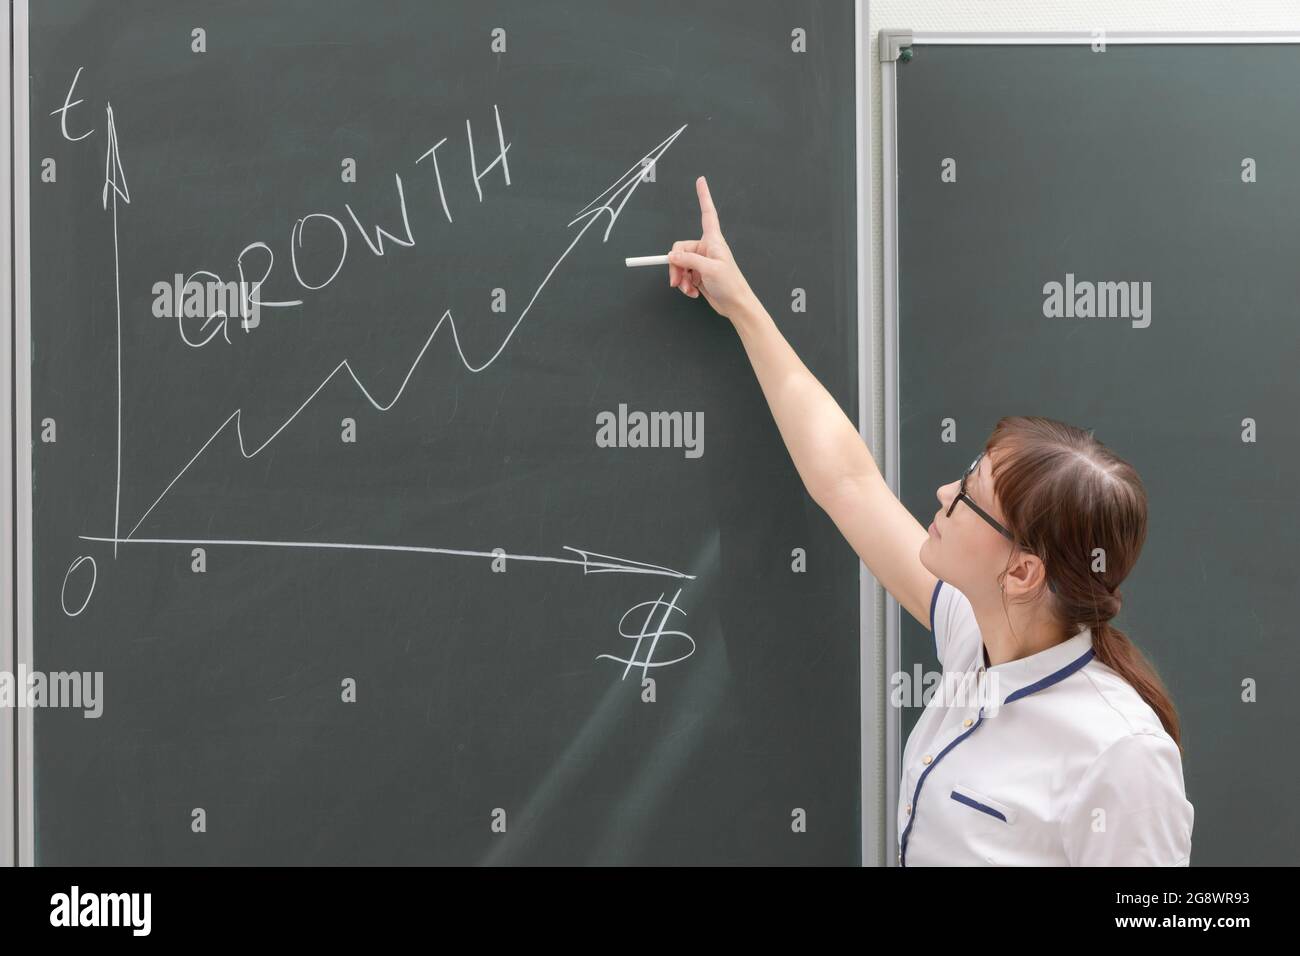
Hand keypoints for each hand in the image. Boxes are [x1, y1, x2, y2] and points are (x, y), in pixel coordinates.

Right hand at [667, 176, 757, 323]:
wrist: (736, 305)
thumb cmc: (730, 284)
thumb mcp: (709, 269)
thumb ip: (688, 260)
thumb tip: (671, 256)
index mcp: (713, 240)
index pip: (707, 212)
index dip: (703, 196)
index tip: (700, 180)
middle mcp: (706, 248)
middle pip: (680, 249)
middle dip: (676, 265)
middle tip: (676, 281)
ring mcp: (701, 262)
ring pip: (679, 264)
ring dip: (680, 278)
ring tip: (687, 289)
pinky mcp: (698, 275)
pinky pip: (683, 275)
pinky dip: (684, 285)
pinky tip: (692, 292)